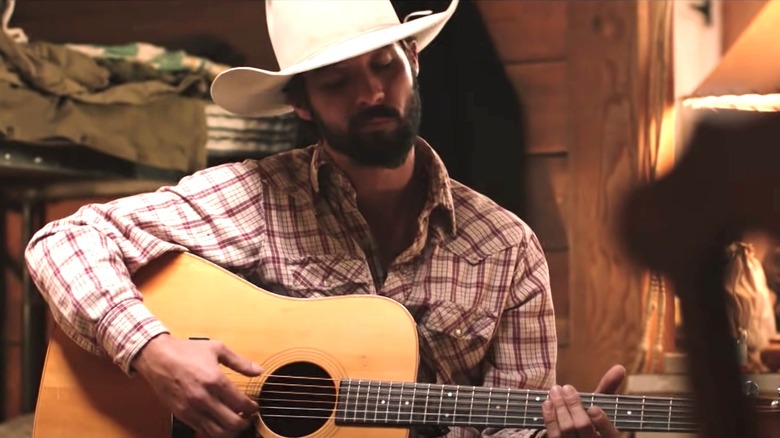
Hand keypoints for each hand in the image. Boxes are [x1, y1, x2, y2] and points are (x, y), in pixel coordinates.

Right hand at [132, 334, 262, 437]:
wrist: (157, 357)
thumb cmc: (186, 351)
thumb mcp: (217, 349)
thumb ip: (240, 362)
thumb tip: (259, 371)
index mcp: (215, 380)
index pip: (241, 403)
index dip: (252, 408)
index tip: (254, 407)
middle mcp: (204, 398)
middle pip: (232, 423)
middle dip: (244, 423)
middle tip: (247, 418)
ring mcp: (192, 409)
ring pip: (217, 432)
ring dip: (230, 431)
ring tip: (235, 423)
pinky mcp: (182, 415)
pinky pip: (202, 430)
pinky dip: (214, 431)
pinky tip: (218, 423)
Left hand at [542, 364, 625, 437]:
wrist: (575, 434)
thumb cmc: (590, 416)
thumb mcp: (602, 404)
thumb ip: (609, 388)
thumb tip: (619, 367)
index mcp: (610, 436)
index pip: (610, 434)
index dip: (602, 422)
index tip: (593, 408)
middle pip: (583, 426)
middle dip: (574, 406)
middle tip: (566, 388)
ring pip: (567, 430)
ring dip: (560, 407)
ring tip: (555, 391)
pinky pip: (553, 434)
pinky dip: (549, 417)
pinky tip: (548, 403)